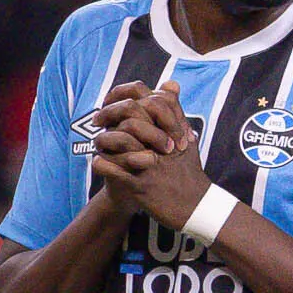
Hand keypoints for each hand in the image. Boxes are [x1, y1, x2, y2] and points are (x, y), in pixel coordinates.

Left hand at [89, 77, 215, 229]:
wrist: (195, 207)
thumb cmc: (188, 173)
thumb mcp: (187, 139)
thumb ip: (176, 111)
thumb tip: (169, 84)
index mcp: (173, 130)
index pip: (151, 100)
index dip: (128, 95)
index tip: (112, 100)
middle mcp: (162, 143)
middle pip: (132, 114)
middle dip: (109, 113)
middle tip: (97, 119)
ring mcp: (150, 164)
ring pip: (118, 140)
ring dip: (103, 139)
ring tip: (99, 142)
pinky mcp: (141, 185)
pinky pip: (113, 169)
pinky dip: (102, 164)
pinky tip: (99, 161)